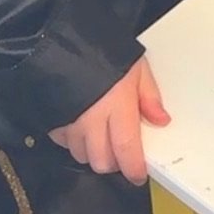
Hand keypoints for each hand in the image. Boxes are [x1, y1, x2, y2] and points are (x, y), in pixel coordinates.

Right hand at [48, 58, 169, 184]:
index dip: (133, 169)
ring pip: (81, 156)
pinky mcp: (51, 119)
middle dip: (113, 162)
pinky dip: (73, 141)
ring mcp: (69, 122)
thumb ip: (149, 96)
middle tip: (120, 151)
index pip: (127, 151)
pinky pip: (63, 143)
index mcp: (118, 107)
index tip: (139, 175)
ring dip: (93, 153)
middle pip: (102, 162)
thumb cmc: (104, 50)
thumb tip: (161, 120)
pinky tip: (80, 127)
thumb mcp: (136, 66)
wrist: (60, 38)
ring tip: (100, 136)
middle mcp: (92, 121)